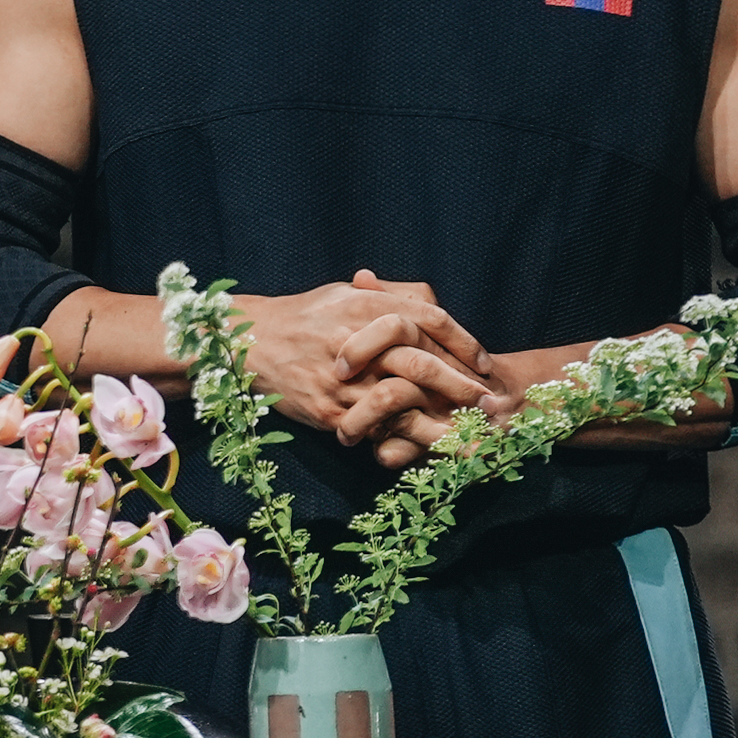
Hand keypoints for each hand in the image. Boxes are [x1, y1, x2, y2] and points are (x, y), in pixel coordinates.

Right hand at [245, 274, 509, 448]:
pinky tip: (427, 444)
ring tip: (468, 432)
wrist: (249, 342)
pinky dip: (404, 437)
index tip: (484, 363)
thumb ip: (391, 296)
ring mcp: (342, 379)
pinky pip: (374, 426)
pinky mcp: (329, 409)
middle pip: (422, 363)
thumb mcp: (346, 294)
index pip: (429, 318)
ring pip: (404, 401)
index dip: (463, 341)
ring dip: (441, 419)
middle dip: (461, 386)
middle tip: (489, 402)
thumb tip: (433, 303)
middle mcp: (356, 339)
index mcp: (365, 306)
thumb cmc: (305, 317)